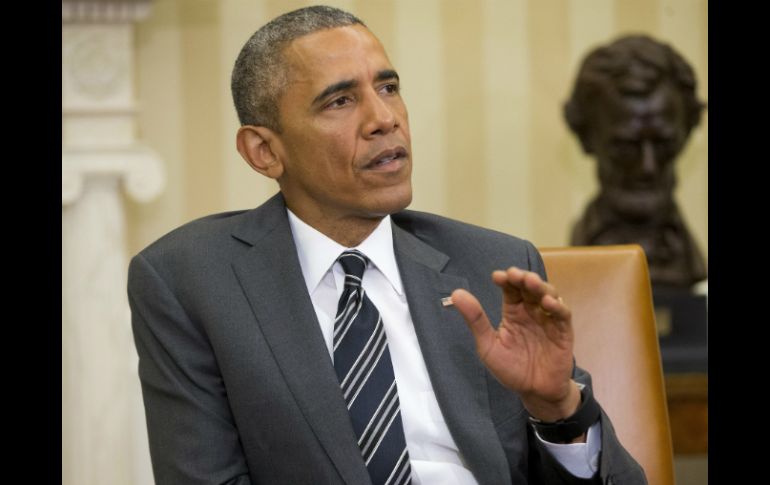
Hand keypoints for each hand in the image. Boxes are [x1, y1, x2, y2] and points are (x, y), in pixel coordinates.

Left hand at [452, 267, 580, 421]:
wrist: (534, 392)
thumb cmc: (510, 369)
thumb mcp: (488, 345)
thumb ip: (476, 320)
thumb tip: (456, 294)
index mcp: (513, 312)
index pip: (510, 289)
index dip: (506, 279)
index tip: (497, 276)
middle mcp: (532, 311)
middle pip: (530, 287)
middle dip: (523, 278)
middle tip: (515, 274)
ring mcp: (549, 320)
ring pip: (548, 295)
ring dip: (541, 287)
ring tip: (531, 283)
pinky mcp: (563, 332)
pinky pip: (563, 315)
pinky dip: (558, 306)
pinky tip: (547, 304)